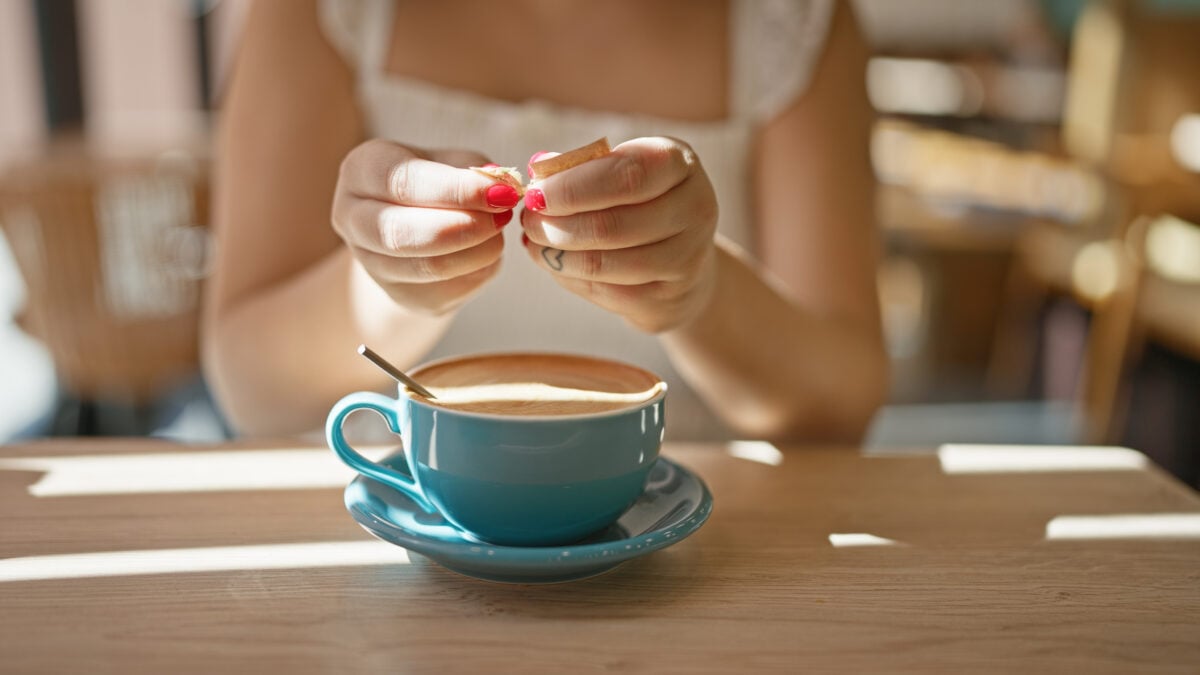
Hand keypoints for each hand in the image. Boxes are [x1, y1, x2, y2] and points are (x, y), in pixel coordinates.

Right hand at [331, 139, 520, 314]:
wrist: (415, 231)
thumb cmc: (434, 185)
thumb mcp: (450, 162)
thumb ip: (474, 171)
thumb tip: (502, 186)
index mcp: (360, 171)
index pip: (403, 182)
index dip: (457, 190)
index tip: (502, 192)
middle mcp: (353, 219)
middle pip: (403, 233)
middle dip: (464, 226)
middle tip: (503, 215)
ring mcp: (372, 264)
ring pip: (429, 267)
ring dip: (479, 250)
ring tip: (499, 232)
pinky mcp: (402, 297)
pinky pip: (449, 289)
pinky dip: (479, 269)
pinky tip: (486, 252)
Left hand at [519, 137, 718, 332]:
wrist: (682, 259)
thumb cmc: (640, 203)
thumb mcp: (619, 172)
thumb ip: (582, 168)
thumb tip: (539, 170)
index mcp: (680, 163)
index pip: (628, 174)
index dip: (573, 186)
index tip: (536, 193)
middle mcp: (694, 209)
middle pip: (612, 224)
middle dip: (557, 224)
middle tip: (528, 220)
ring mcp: (686, 258)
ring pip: (604, 263)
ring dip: (556, 254)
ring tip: (534, 242)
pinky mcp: (668, 297)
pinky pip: (605, 292)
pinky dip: (569, 276)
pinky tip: (553, 262)